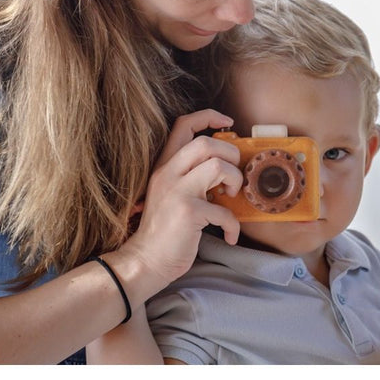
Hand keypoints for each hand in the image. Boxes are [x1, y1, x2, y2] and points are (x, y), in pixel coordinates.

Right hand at [117, 109, 243, 292]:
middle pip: (206, 142)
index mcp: (164, 165)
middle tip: (231, 177)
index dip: (208, 117)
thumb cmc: (164, 230)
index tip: (228, 124)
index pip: (183, 125)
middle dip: (230, 154)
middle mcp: (168, 173)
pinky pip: (225, 210)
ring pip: (219, 166)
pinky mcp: (188, 213)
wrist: (144, 263)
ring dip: (235, 181)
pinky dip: (233, 225)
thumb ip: (190, 176)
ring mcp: (177, 192)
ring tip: (231, 198)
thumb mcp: (170, 193)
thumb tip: (225, 166)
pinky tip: (228, 235)